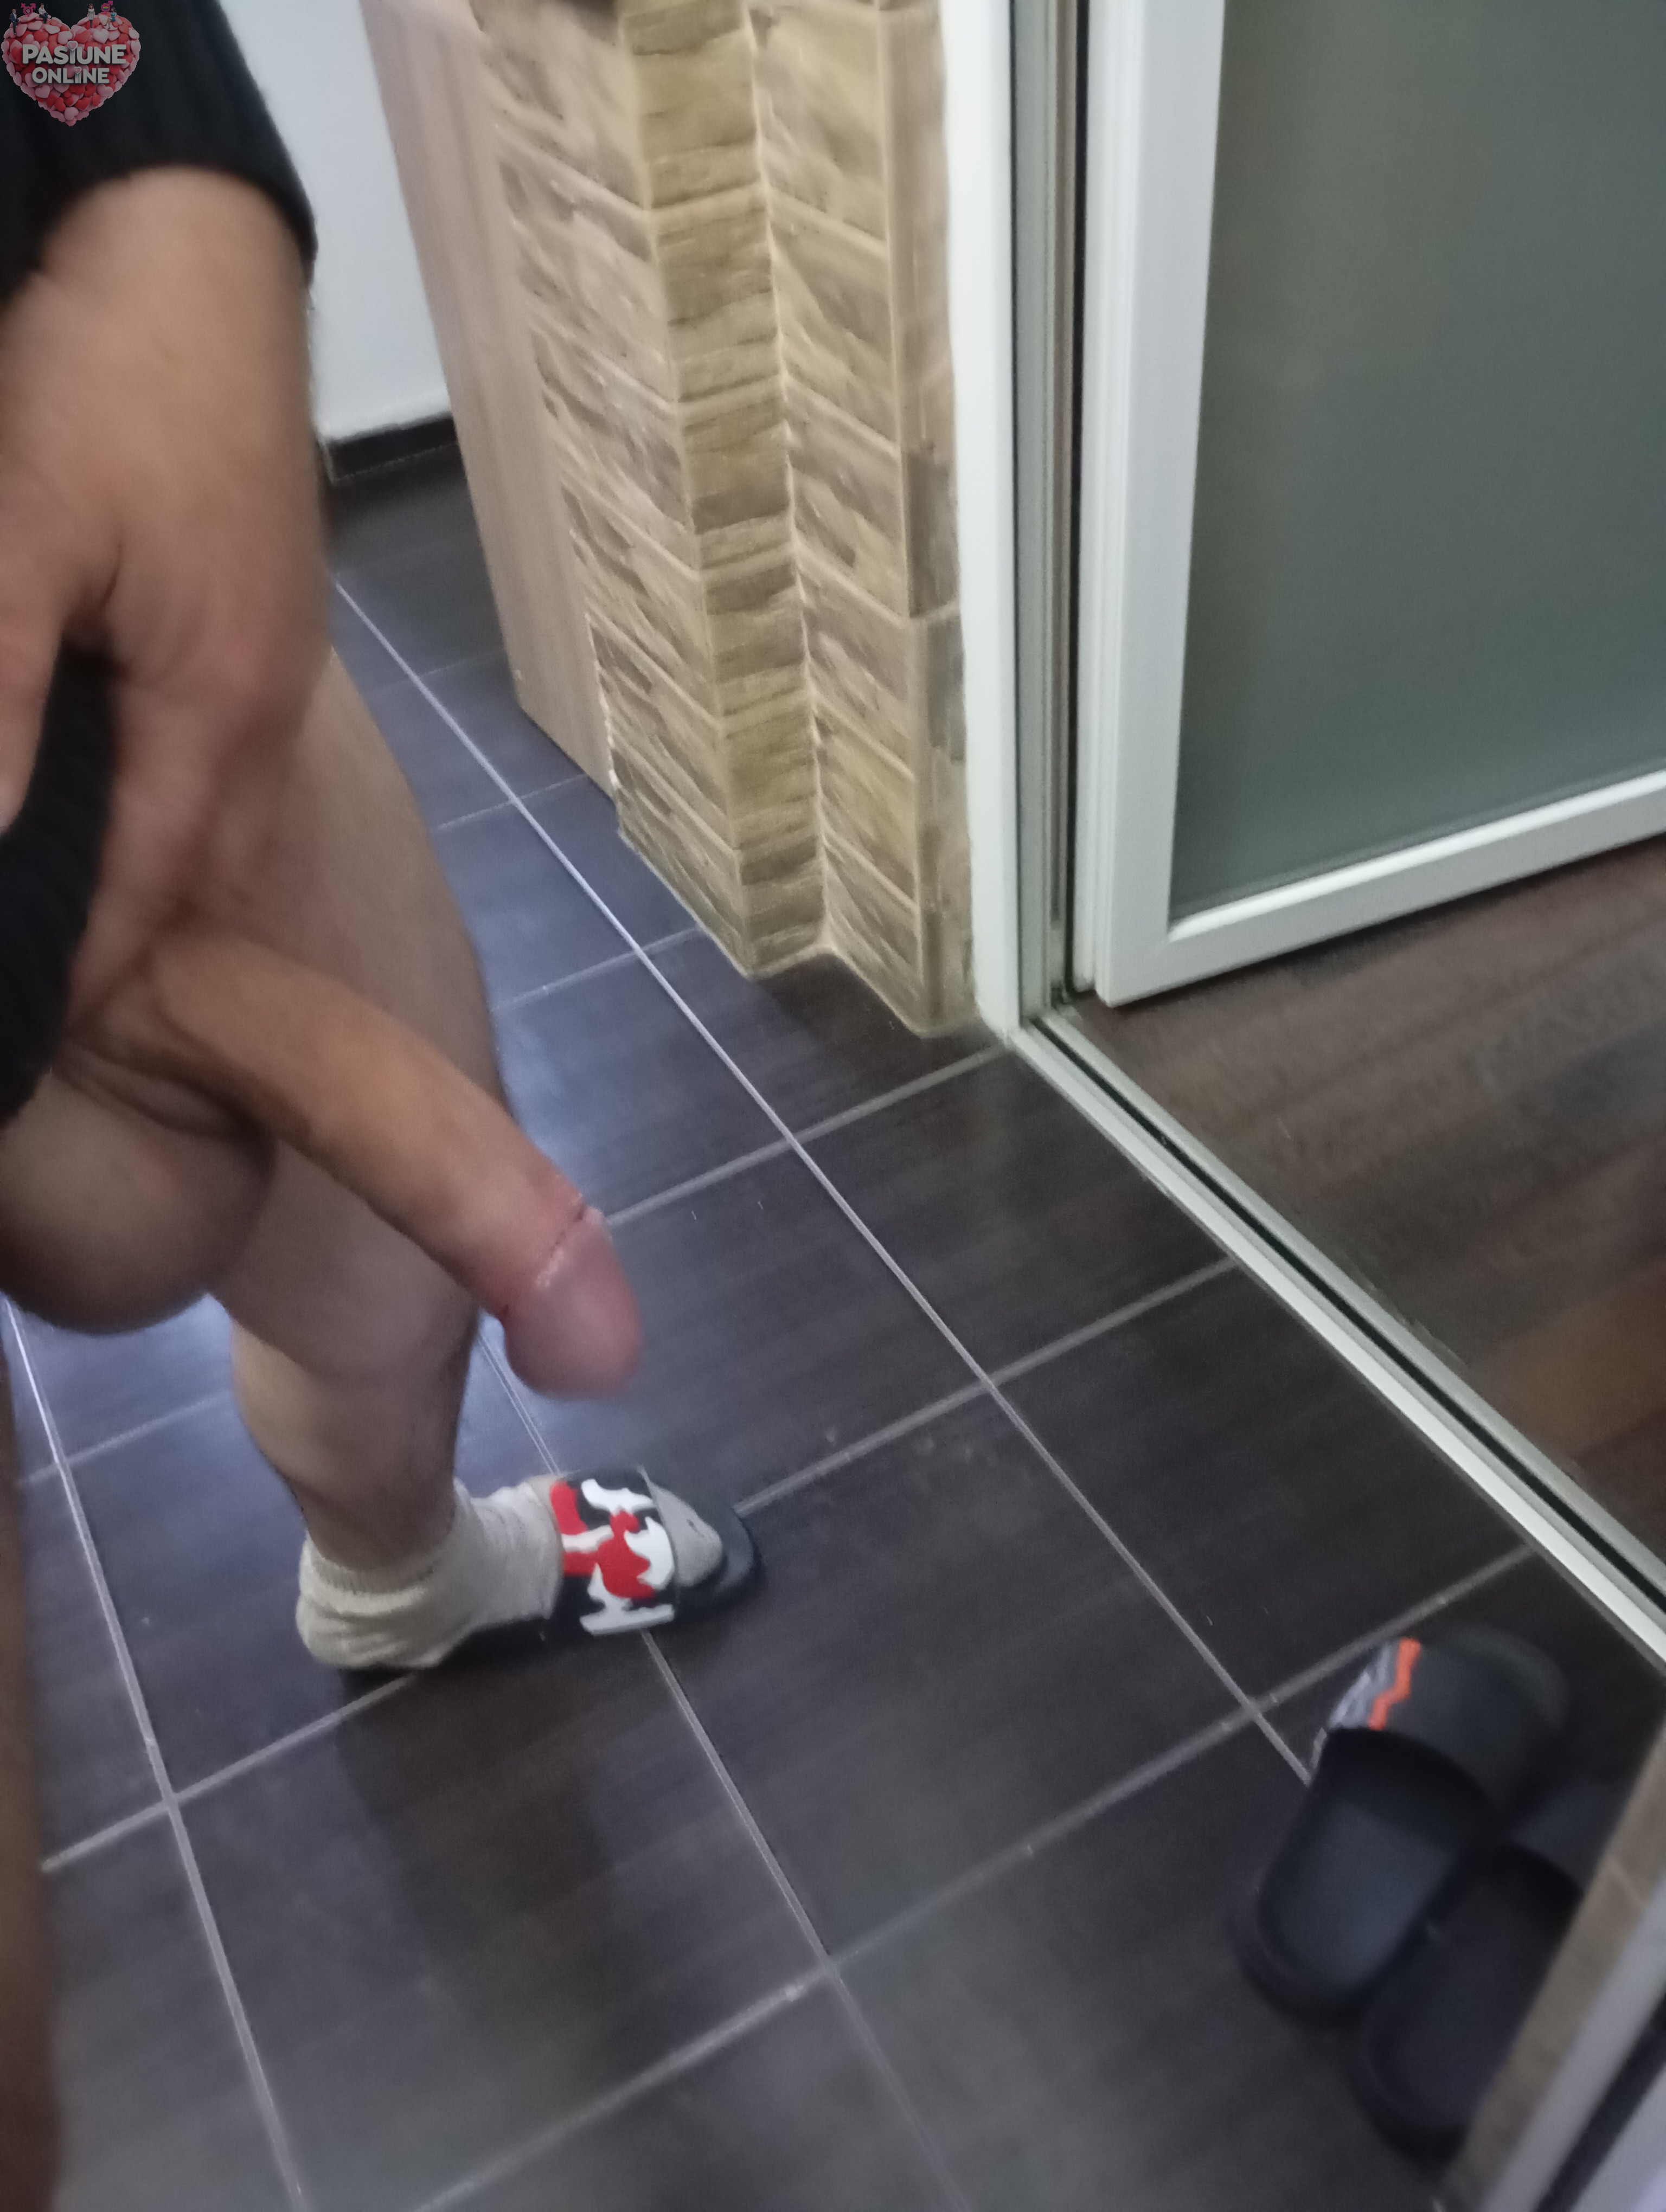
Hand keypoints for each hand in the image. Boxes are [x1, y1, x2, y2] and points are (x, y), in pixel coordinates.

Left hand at [0, 168, 325, 1012]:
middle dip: (124, 949)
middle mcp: (264, 706)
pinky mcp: (258, 612)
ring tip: (69, 905)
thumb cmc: (107, 377)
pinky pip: (214, 752)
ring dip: (146, 875)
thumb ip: (1, 707)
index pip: (146, 898)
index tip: (23, 1034)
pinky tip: (106, 784)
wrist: (194, 235)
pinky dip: (161, 799)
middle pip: (200, 880)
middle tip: (44, 985)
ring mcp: (273, 658)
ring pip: (212, 819)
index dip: (78, 978)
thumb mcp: (19, 534)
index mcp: (220, 710)